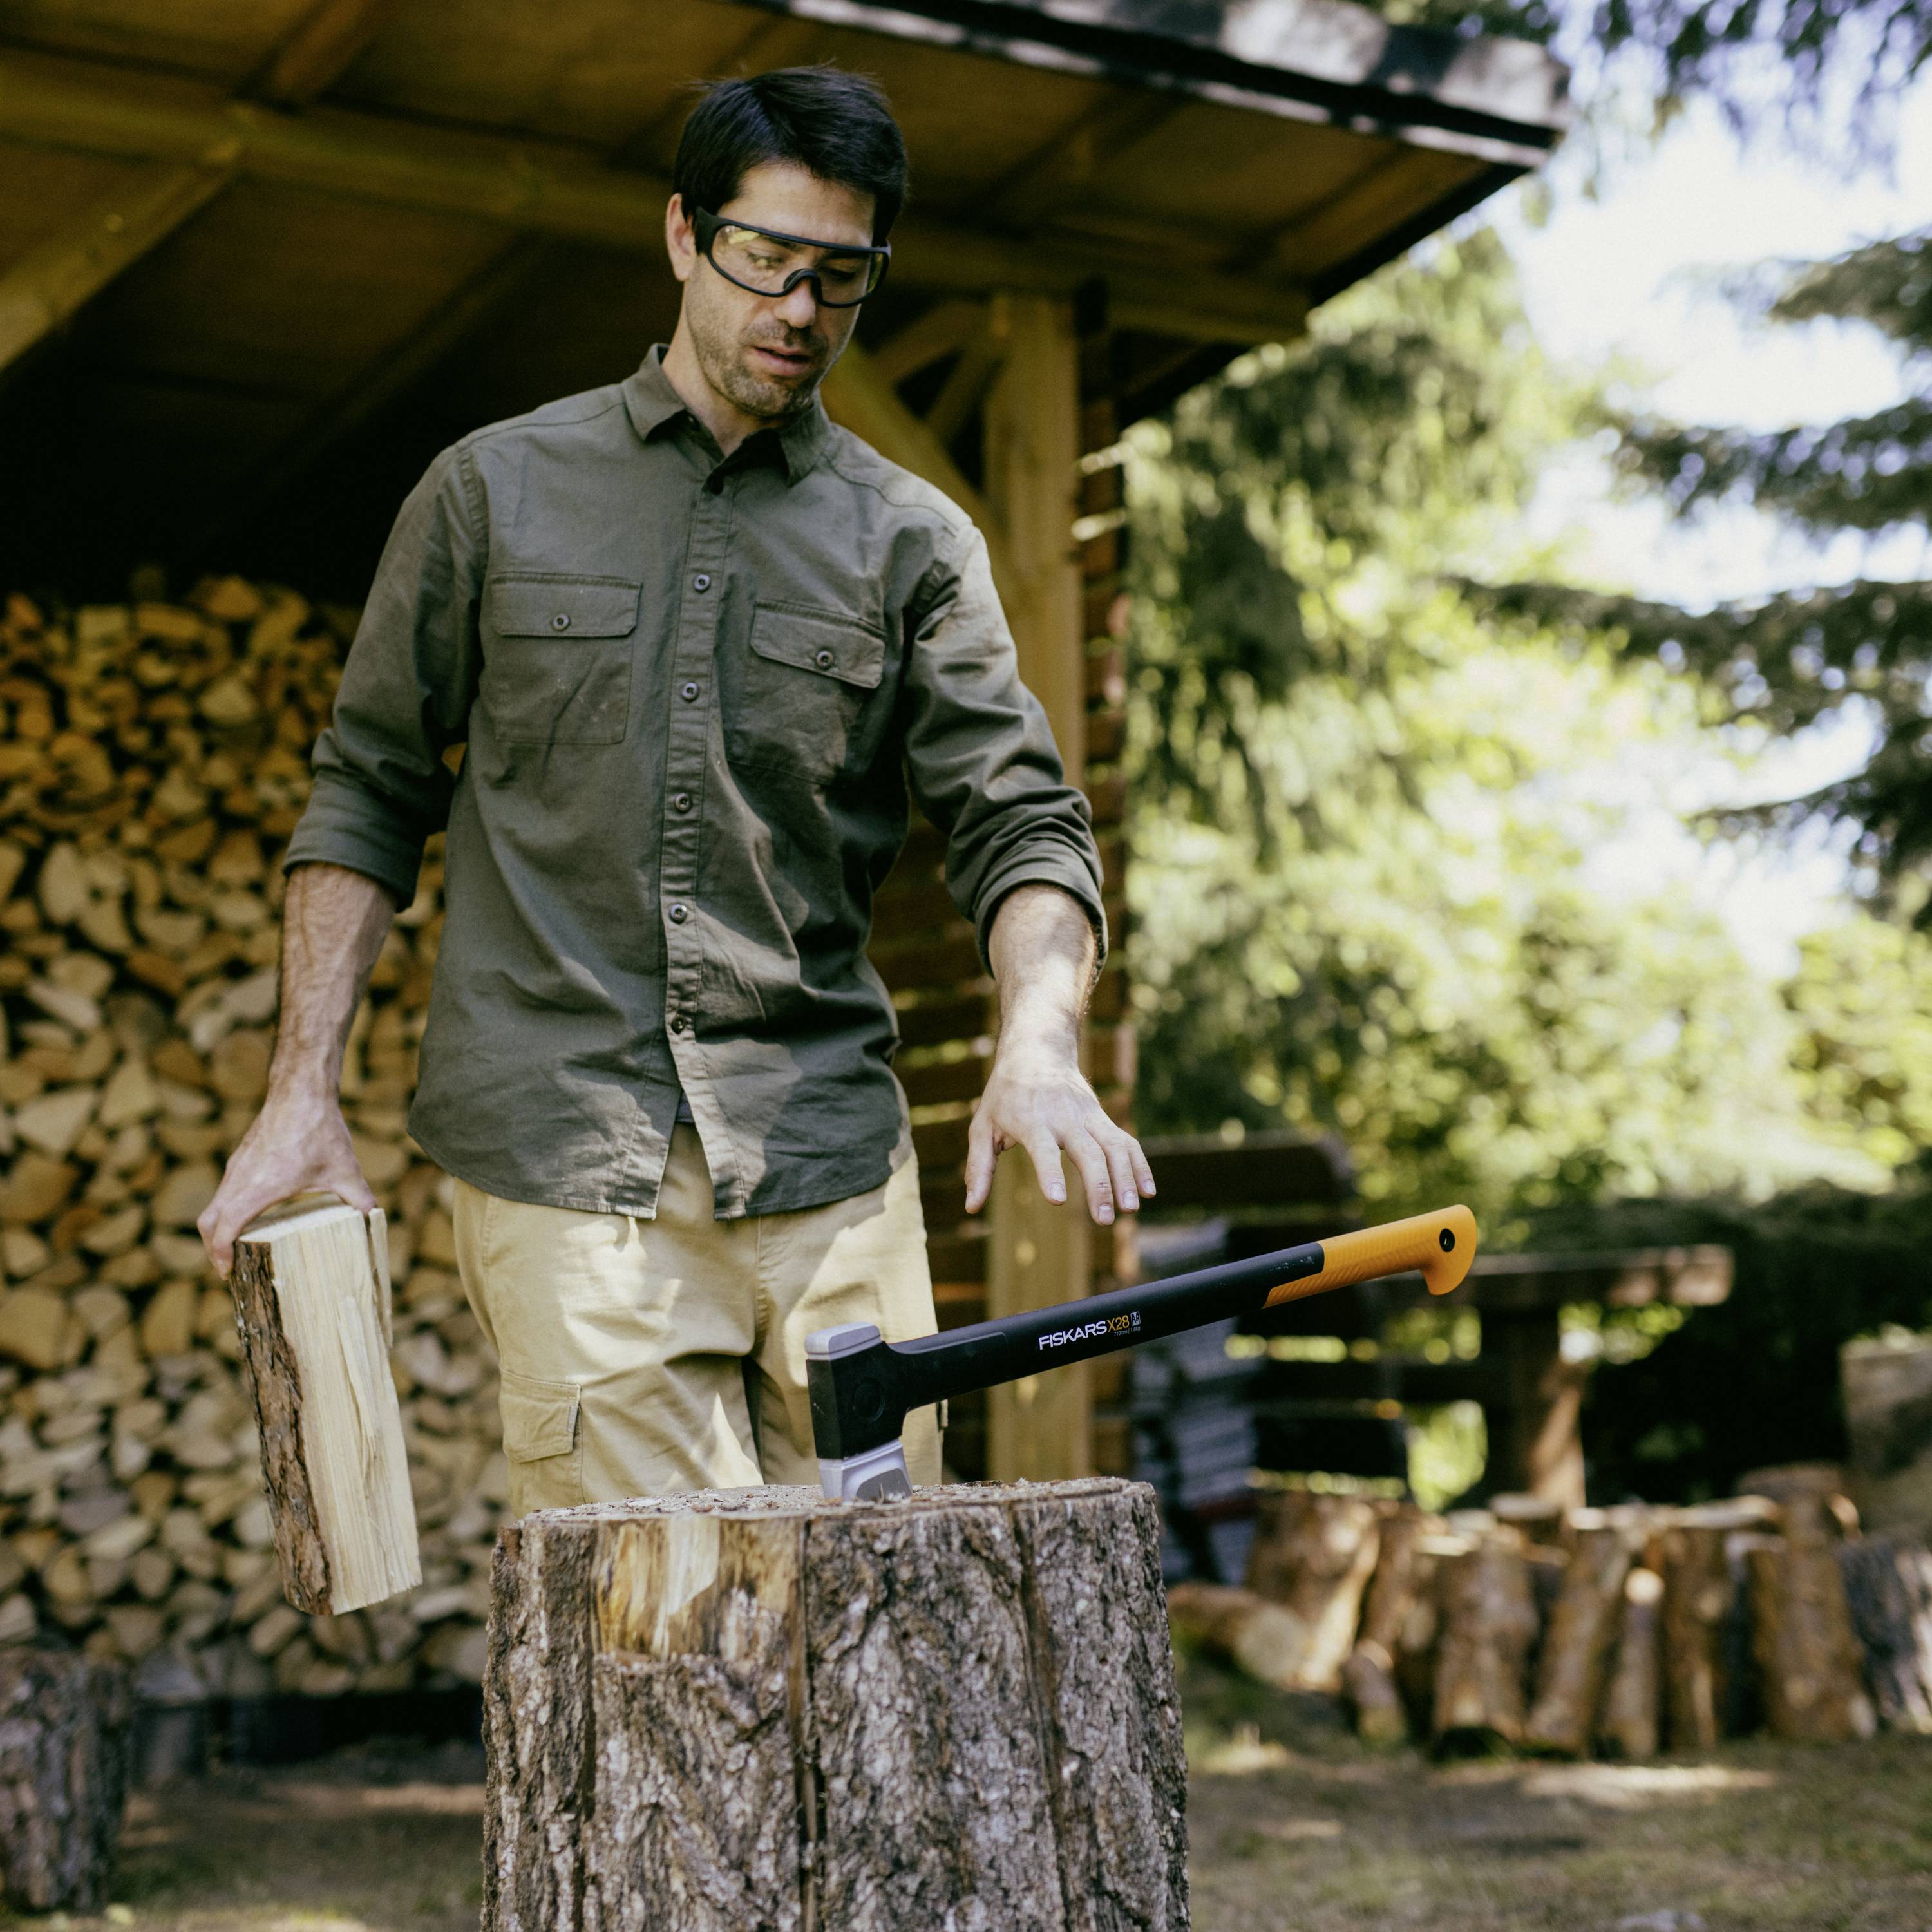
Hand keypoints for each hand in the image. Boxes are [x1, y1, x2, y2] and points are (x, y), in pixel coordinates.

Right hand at [198, 1080, 376, 1275]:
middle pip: (208, 1221)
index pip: (223, 1228)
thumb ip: (359, 1198)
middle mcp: (239, 1178)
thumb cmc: (319, 1129)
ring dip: (219, 1229)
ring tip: (238, 1250)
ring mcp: (237, 1167)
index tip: (228, 1273)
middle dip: (213, 1249)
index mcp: (257, 1187)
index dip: (220, 1255)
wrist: (301, 1090)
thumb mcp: (344, 1169)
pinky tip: (249, 1218)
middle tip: (231, 1269)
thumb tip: (374, 1220)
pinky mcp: (242, 1157)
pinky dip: (227, 1210)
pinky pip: (224, 1190)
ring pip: (214, 1204)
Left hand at [963, 1042, 1154, 1224]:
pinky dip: (1140, 1165)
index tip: (1058, 1200)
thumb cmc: (1004, 1094)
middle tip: (1103, 1220)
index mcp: (1031, 1120)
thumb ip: (979, 1166)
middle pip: (1088, 1151)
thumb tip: (971, 1207)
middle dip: (1099, 1186)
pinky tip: (1148, 1192)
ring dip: (1125, 1178)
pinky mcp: (1102, 1118)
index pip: (1043, 1148)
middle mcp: (1064, 1117)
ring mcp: (1088, 1116)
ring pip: (1115, 1146)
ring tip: (1130, 1209)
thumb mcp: (982, 1125)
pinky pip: (1126, 1142)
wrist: (1037, 1050)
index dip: (1050, 1172)